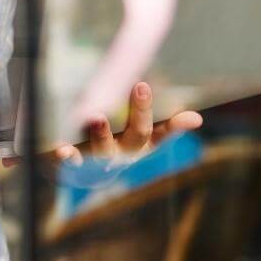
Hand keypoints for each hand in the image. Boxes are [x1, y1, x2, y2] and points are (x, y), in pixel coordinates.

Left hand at [53, 81, 202, 165]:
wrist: (84, 175)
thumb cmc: (115, 144)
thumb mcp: (138, 133)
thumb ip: (160, 123)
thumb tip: (198, 118)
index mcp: (140, 143)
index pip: (162, 132)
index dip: (176, 125)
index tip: (194, 116)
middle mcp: (124, 153)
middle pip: (137, 135)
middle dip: (140, 112)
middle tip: (142, 86)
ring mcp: (100, 160)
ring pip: (104, 149)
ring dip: (102, 134)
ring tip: (98, 118)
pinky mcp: (75, 164)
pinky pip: (71, 162)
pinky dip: (67, 157)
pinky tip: (62, 150)